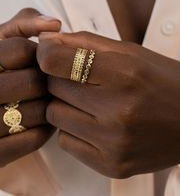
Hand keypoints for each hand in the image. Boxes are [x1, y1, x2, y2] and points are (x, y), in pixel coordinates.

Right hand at [0, 8, 60, 167]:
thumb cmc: (0, 73)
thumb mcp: (7, 41)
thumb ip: (28, 22)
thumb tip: (55, 23)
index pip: (21, 51)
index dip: (38, 56)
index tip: (35, 62)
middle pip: (31, 82)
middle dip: (45, 81)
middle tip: (44, 83)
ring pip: (36, 112)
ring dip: (47, 104)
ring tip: (41, 100)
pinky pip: (35, 138)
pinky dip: (44, 128)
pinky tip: (38, 120)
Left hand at [37, 31, 179, 178]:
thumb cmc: (160, 82)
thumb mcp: (127, 52)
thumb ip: (83, 42)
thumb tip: (45, 41)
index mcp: (123, 75)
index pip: (55, 61)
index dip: (46, 54)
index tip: (50, 54)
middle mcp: (118, 112)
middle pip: (53, 88)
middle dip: (60, 80)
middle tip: (80, 80)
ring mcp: (114, 143)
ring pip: (55, 115)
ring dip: (65, 105)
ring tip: (88, 103)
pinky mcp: (111, 165)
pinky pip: (65, 141)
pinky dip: (72, 130)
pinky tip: (93, 124)